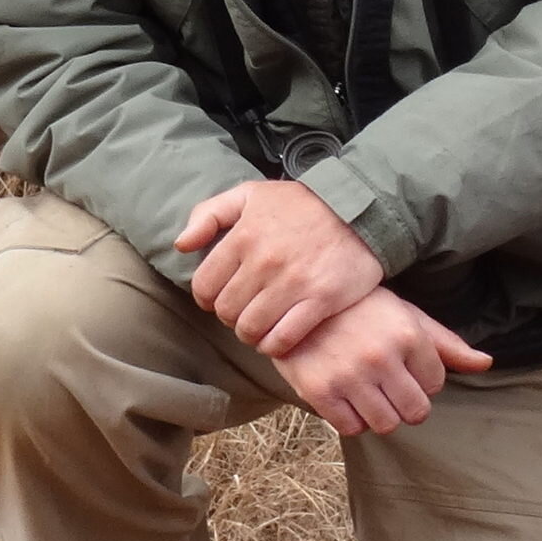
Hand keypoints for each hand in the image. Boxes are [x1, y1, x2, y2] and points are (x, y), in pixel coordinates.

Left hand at [175, 177, 383, 355]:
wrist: (360, 209)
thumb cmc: (302, 204)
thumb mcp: (251, 194)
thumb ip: (209, 214)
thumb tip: (182, 245)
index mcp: (243, 236)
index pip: (204, 286)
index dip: (207, 298)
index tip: (220, 298)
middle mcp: (264, 262)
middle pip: (226, 311)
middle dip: (230, 316)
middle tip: (244, 310)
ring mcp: (293, 283)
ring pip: (251, 329)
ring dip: (251, 333)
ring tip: (260, 325)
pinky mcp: (320, 300)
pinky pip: (283, 339)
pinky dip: (274, 345)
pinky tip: (277, 337)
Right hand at [276, 289, 490, 435]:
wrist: (297, 300)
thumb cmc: (360, 308)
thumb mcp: (406, 315)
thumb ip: (446, 344)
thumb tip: (487, 364)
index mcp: (408, 334)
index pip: (435, 384)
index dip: (422, 379)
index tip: (404, 367)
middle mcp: (382, 357)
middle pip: (416, 412)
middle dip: (406, 403)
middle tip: (389, 387)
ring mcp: (351, 376)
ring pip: (386, 425)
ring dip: (381, 414)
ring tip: (369, 394)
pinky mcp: (321, 392)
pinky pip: (351, 428)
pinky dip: (352, 419)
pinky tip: (348, 398)